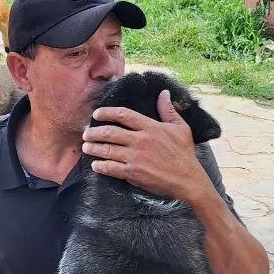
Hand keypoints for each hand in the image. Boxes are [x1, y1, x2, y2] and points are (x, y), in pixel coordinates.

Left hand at [81, 89, 214, 203]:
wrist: (188, 180)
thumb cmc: (184, 154)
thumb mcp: (181, 128)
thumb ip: (169, 110)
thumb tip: (164, 93)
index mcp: (151, 127)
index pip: (124, 114)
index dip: (107, 112)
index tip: (97, 114)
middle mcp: (141, 140)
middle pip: (110, 132)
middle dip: (94, 132)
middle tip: (86, 133)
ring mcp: (136, 157)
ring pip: (107, 150)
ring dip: (93, 148)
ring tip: (85, 147)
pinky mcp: (133, 173)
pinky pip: (111, 168)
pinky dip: (101, 166)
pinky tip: (95, 165)